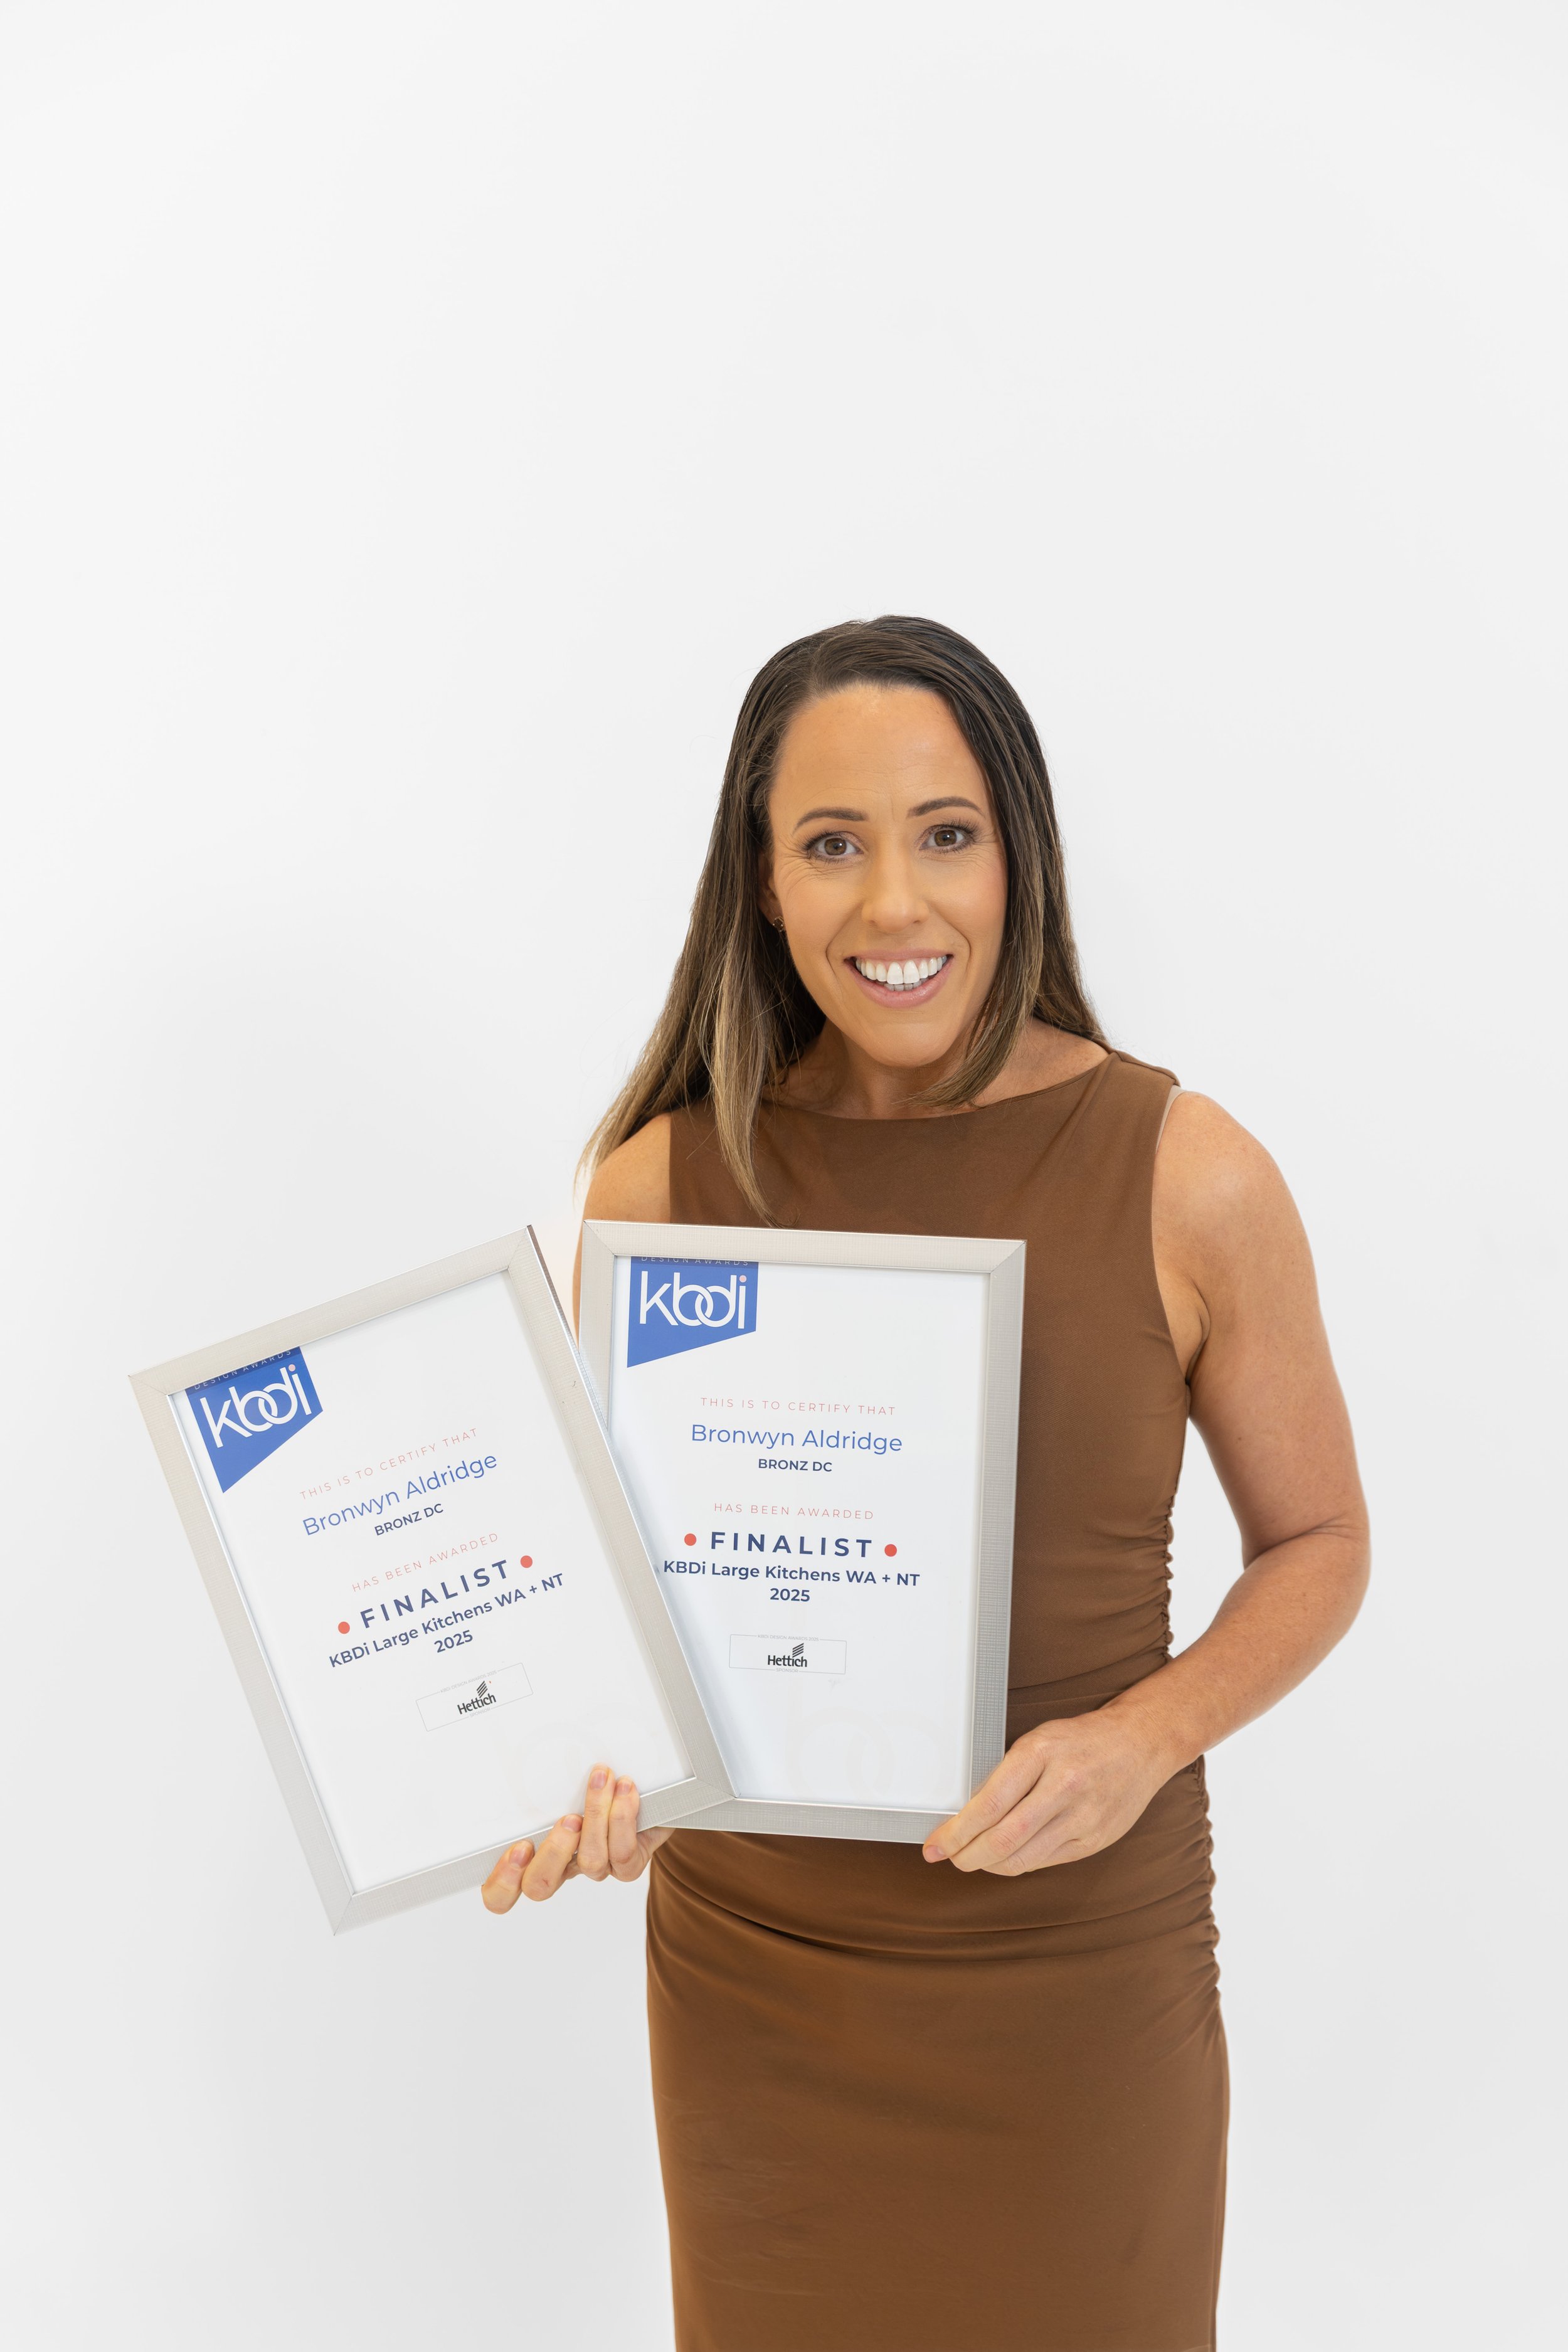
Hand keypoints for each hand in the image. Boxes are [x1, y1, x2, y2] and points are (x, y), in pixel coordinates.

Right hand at [480, 1766, 670, 1911]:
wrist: (651, 1792)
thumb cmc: (599, 1784)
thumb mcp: (565, 1780)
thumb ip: (546, 1780)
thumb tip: (524, 1749)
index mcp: (535, 1850)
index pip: (502, 1889)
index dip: (503, 1880)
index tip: (519, 1845)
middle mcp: (563, 1865)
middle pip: (540, 1887)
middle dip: (551, 1854)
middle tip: (567, 1820)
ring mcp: (597, 1868)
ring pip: (590, 1862)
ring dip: (596, 1814)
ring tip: (603, 1778)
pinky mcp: (628, 1866)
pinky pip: (622, 1853)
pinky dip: (623, 1816)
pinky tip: (625, 1788)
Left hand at [922, 1707, 1175, 1875]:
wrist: (1141, 1744)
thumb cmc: (1081, 1740)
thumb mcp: (1037, 1741)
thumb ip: (1006, 1776)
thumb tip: (966, 1815)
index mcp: (1041, 1754)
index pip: (987, 1805)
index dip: (955, 1832)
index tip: (936, 1844)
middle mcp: (1063, 1787)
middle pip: (1003, 1840)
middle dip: (966, 1856)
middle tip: (949, 1857)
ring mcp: (1083, 1818)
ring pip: (1022, 1860)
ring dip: (989, 1864)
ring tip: (974, 1857)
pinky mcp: (1095, 1840)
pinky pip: (1045, 1863)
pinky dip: (1018, 1864)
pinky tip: (1007, 1857)